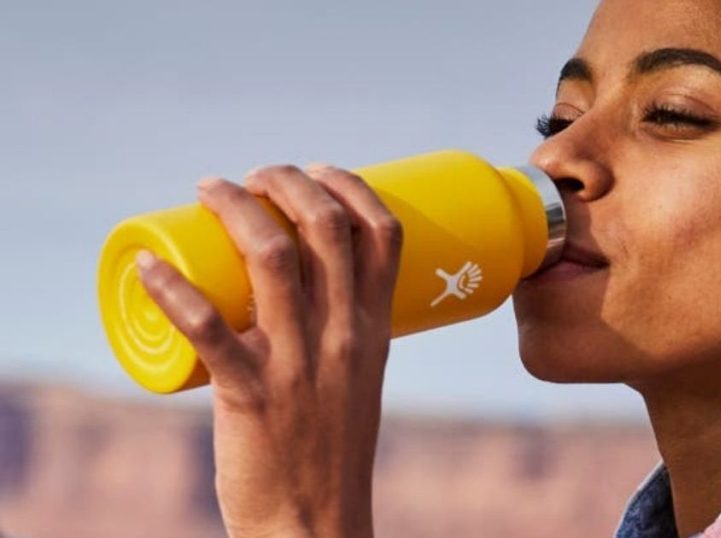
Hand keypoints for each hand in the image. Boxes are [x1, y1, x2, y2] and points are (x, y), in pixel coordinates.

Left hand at [135, 163, 403, 537]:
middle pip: (326, 229)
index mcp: (377, 329)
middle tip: (256, 175)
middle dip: (289, 181)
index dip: (351, 186)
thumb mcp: (358, 379)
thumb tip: (299, 281)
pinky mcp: (251, 393)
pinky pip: (208, 328)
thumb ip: (341, 331)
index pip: (384, 233)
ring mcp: (300, 363)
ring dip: (237, 209)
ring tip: (212, 189)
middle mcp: (345, 337)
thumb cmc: (332, 447)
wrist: (315, 523)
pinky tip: (151, 265)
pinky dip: (173, 289)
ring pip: (272, 259)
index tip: (317, 170)